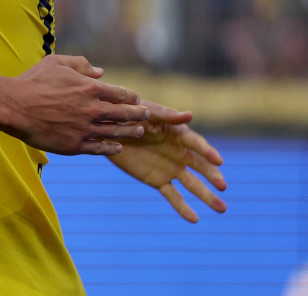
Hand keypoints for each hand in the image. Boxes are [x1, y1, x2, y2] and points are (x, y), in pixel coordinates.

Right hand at [4, 55, 148, 155]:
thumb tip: (101, 71)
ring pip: (116, 133)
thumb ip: (80, 64)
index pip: (122, 94)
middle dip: (139, 114)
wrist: (14, 107)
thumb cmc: (33, 82)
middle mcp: (93, 110)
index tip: (135, 100)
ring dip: (130, 132)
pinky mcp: (76, 145)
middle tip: (145, 115)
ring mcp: (85, 129)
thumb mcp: (56, 63)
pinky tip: (118, 147)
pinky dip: (112, 148)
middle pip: (125, 114)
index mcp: (90, 88)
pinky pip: (100, 148)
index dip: (131, 97)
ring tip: (139, 132)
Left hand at [109, 100, 226, 222]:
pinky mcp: (158, 180)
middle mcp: (180, 153)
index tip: (219, 161)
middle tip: (222, 186)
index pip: (197, 144)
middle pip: (200, 166)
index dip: (207, 152)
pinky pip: (173, 195)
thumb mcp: (147, 113)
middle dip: (212, 175)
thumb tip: (190, 115)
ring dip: (207, 196)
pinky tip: (195, 219)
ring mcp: (170, 168)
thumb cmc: (131, 116)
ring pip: (192, 184)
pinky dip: (183, 208)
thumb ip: (167, 116)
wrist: (110, 131)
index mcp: (179, 135)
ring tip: (222, 209)